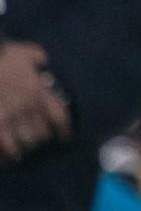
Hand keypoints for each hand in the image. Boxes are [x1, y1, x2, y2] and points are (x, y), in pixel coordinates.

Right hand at [0, 42, 70, 164]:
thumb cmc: (0, 60)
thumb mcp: (22, 52)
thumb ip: (37, 57)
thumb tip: (44, 60)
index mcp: (39, 92)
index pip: (59, 116)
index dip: (64, 129)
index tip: (64, 136)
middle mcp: (28, 109)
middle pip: (43, 133)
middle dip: (41, 138)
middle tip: (38, 140)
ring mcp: (10, 120)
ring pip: (26, 143)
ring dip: (26, 147)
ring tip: (23, 151)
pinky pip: (6, 148)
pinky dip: (8, 155)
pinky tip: (8, 158)